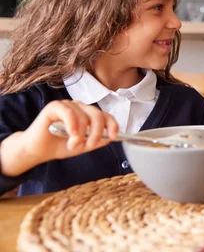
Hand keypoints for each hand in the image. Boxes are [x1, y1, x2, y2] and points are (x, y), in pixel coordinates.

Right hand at [0, 101, 118, 177]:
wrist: (37, 151)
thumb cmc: (59, 146)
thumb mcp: (83, 145)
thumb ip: (97, 141)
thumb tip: (110, 138)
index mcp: (87, 114)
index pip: (105, 115)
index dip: (112, 124)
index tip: (113, 136)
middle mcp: (79, 107)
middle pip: (96, 114)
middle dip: (96, 132)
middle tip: (89, 145)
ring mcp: (67, 105)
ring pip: (83, 116)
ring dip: (80, 134)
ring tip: (73, 145)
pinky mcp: (54, 106)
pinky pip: (69, 113)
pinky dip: (73, 126)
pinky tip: (70, 136)